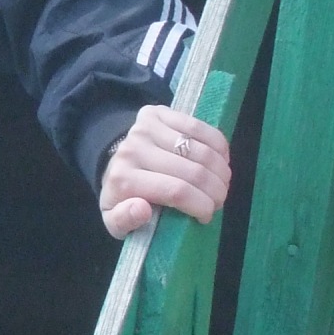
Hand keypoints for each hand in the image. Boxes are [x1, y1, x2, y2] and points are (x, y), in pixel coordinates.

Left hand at [99, 104, 231, 239]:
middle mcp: (133, 150)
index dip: (202, 205)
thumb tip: (142, 209)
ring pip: (200, 150)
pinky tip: (221, 160)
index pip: (176, 191)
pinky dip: (218, 145)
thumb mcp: (115, 221)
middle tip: (219, 200)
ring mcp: (144, 128)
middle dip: (216, 190)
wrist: (111, 164)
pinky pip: (198, 126)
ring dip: (220, 170)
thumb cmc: (122, 198)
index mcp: (123, 180)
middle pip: (193, 171)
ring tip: (222, 183)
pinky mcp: (155, 113)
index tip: (208, 215)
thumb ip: (123, 221)